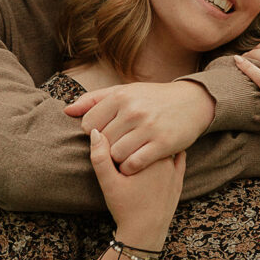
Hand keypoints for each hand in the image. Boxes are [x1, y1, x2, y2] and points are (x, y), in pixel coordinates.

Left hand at [65, 80, 214, 174]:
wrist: (192, 102)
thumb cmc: (153, 98)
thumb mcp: (125, 92)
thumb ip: (94, 100)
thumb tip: (67, 111)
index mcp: (121, 95)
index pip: (89, 124)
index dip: (94, 134)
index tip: (106, 135)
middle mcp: (133, 110)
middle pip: (101, 141)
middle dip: (106, 147)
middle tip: (118, 147)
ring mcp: (148, 127)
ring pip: (115, 154)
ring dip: (117, 160)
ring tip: (125, 156)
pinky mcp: (162, 143)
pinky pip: (133, 163)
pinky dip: (130, 168)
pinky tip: (135, 164)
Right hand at [89, 129, 185, 247]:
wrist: (145, 233)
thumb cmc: (126, 207)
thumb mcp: (108, 182)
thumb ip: (100, 156)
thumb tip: (94, 131)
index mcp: (149, 154)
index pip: (138, 130)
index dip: (128, 129)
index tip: (120, 130)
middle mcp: (166, 158)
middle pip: (152, 136)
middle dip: (142, 135)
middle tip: (130, 134)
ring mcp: (175, 169)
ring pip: (166, 145)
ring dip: (156, 143)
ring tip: (143, 142)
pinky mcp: (179, 180)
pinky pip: (178, 159)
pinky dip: (171, 152)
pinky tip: (159, 152)